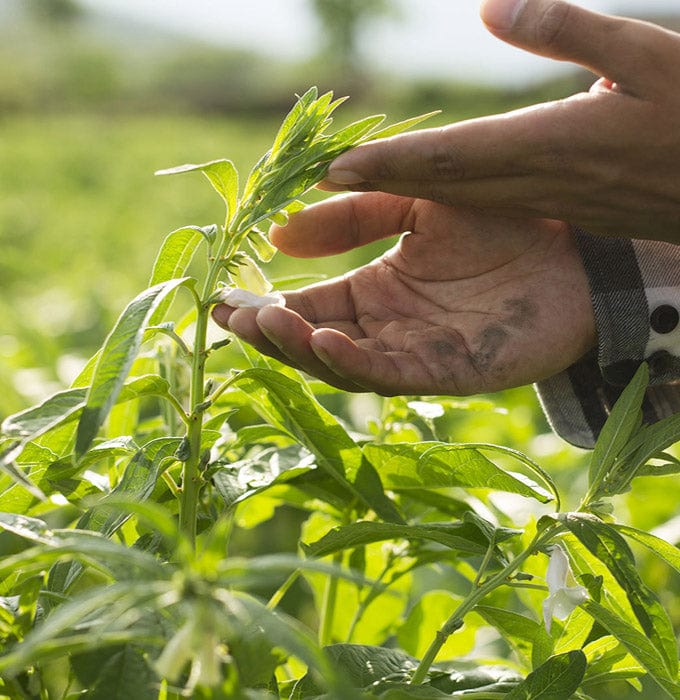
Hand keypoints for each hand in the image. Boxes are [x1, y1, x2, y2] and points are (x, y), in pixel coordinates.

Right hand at [212, 192, 595, 395]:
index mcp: (376, 291)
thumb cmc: (502, 220)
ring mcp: (414, 353)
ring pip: (343, 364)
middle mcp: (388, 328)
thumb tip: (278, 233)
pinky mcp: (445, 373)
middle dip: (272, 334)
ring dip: (302, 349)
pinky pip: (390, 374)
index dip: (266, 308)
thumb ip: (354, 216)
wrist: (576, 247)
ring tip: (270, 325)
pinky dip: (354, 363)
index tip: (223, 301)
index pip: (309, 307)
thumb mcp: (417, 202)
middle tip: (234, 319)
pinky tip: (324, 341)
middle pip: (316, 342)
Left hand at [322, 0, 679, 243]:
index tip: (338, 166)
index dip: (392, 162)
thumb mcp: (649, 51)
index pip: (453, 156)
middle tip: (321, 178)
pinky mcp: (560, 208)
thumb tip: (489, 5)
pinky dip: (443, 193)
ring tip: (355, 182)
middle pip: (443, 182)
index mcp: (555, 144)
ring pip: (460, 196)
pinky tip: (422, 187)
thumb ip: (566, 30)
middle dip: (379, 181)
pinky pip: (487, 201)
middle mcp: (540, 181)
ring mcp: (548, 201)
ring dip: (403, 190)